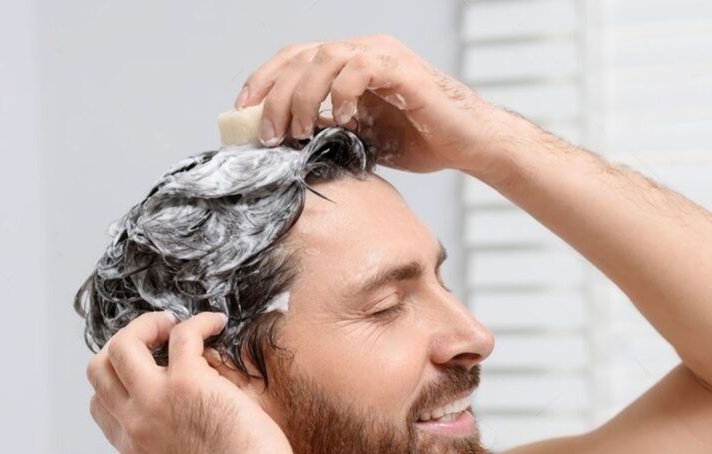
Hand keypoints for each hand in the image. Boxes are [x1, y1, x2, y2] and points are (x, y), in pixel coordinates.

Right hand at [85, 310, 298, 453]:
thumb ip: (172, 451)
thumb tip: (188, 421)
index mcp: (134, 449)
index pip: (101, 404)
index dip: (119, 378)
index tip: (150, 367)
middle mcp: (135, 425)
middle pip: (99, 368)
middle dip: (125, 344)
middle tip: (157, 338)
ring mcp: (156, 402)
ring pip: (122, 345)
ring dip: (148, 325)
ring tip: (175, 326)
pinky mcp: (188, 383)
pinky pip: (182, 334)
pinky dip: (200, 322)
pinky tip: (217, 324)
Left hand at [234, 33, 505, 173]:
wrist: (469, 144)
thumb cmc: (420, 140)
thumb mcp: (360, 138)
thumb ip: (326, 130)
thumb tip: (285, 140)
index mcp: (349, 64)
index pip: (294, 59)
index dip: (264, 82)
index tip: (242, 113)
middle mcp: (363, 52)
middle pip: (302, 56)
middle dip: (276, 94)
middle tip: (269, 133)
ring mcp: (384, 57)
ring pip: (325, 57)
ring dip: (303, 94)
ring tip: (301, 129)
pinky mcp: (404, 71)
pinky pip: (361, 68)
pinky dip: (343, 92)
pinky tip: (342, 120)